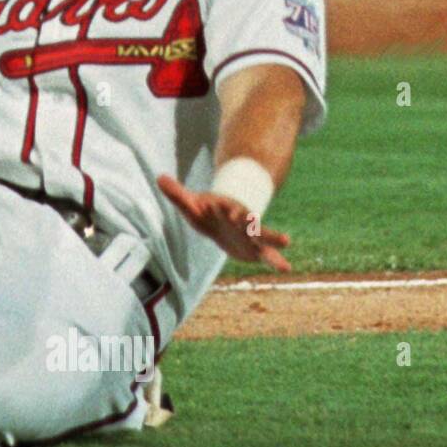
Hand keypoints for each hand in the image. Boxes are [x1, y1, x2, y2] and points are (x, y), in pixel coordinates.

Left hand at [156, 174, 291, 271]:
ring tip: (287, 240)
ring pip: (264, 236)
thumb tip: (159, 177)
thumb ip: (177, 194)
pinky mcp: (256, 249)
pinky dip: (277, 261)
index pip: (223, 208)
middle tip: (252, 218)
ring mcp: (251, 234)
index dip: (218, 207)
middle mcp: (241, 221)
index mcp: (226, 210)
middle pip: (245, 220)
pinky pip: (269, 255)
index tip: (215, 204)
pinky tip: (287, 268)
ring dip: (274, 238)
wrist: (223, 221)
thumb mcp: (191, 205)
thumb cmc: (206, 212)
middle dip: (248, 220)